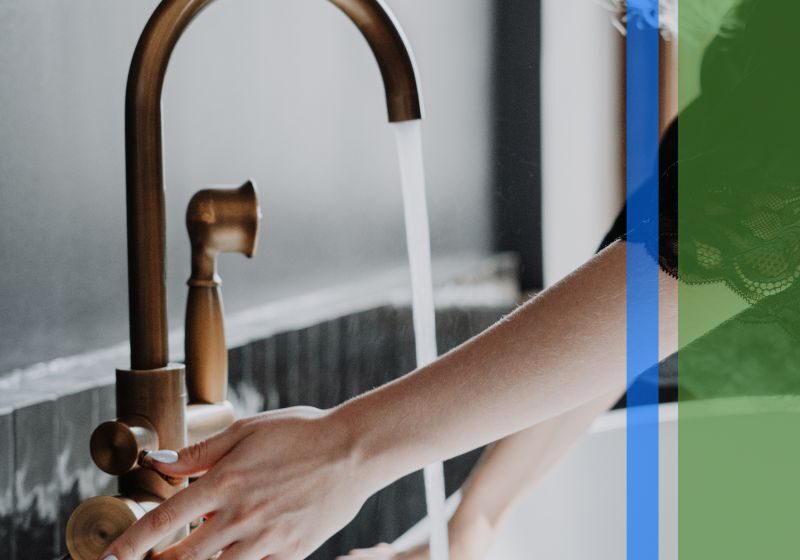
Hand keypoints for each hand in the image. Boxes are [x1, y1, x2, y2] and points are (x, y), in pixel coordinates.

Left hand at [100, 406, 371, 559]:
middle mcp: (240, 516)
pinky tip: (231, 558)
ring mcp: (266, 540)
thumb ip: (201, 451)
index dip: (129, 545)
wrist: (354, 451)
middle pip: (181, 558)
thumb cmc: (302, 433)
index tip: (109, 558)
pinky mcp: (290, 553)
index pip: (162, 521)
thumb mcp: (248, 430)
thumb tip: (159, 462)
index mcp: (224, 483)